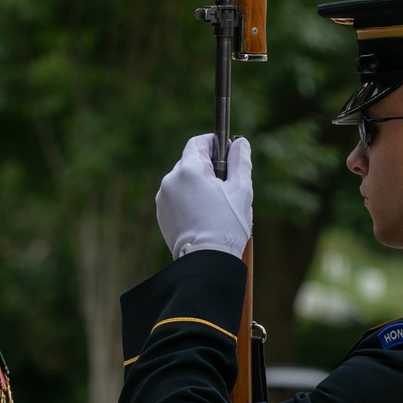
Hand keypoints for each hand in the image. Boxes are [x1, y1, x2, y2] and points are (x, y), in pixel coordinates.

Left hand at [157, 133, 252, 258]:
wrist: (206, 260)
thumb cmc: (226, 224)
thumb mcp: (241, 190)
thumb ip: (240, 161)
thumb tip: (240, 142)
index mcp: (189, 170)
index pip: (199, 143)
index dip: (214, 143)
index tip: (226, 151)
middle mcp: (171, 180)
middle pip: (191, 162)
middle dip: (208, 169)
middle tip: (226, 185)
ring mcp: (163, 198)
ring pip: (183, 181)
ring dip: (197, 185)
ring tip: (214, 205)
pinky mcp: (161, 213)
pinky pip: (176, 198)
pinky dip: (188, 201)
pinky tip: (203, 216)